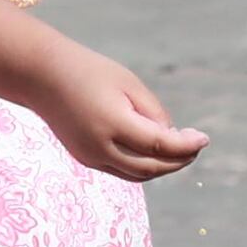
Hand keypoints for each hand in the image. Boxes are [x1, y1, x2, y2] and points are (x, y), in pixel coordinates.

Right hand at [35, 42, 205, 181]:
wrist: (41, 76)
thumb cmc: (90, 72)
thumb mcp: (129, 84)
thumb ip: (154, 113)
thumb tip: (173, 139)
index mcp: (112, 124)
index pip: (160, 145)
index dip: (186, 146)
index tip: (204, 139)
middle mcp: (100, 147)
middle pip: (152, 167)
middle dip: (179, 160)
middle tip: (196, 145)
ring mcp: (90, 156)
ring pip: (137, 174)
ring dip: (163, 167)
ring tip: (181, 150)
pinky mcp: (85, 158)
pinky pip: (121, 170)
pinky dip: (143, 166)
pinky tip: (156, 151)